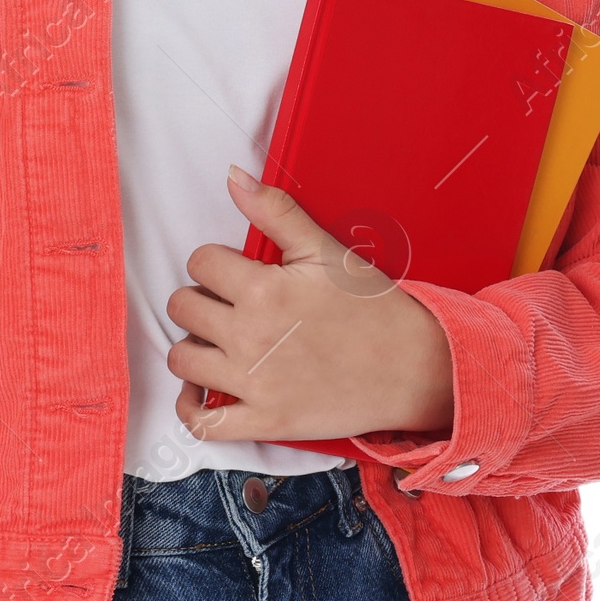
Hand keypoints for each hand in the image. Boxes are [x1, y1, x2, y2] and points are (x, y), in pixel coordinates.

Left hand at [166, 164, 455, 446]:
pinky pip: (202, 423)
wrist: (417, 366)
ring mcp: (254, 383)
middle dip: (202, 298)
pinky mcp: (265, 421)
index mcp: (263, 289)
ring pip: (182, 358)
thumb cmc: (374, 308)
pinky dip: (190, 407)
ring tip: (219, 340)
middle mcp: (250, 336)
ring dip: (193, 345)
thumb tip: (234, 177)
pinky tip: (200, 389)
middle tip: (230, 303)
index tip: (237, 271)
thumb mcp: (325, 250)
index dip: (216, 261)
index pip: (200, 261)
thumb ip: (275, 211)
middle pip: (183, 306)